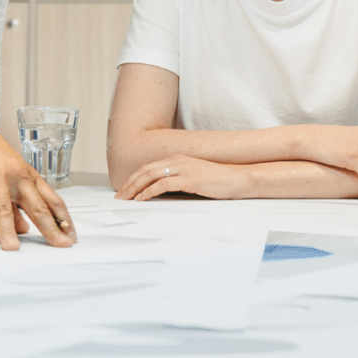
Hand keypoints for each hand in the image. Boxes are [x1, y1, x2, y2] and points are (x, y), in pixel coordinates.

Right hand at [0, 118, 75, 249]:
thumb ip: (20, 205)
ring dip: (8, 230)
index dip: (65, 220)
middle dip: (50, 228)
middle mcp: (18, 178)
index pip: (54, 201)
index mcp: (31, 178)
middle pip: (37, 206)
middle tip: (59, 244)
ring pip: (4, 208)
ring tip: (12, 248)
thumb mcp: (13, 178)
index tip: (72, 237)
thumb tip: (26, 229)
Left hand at [115, 155, 257, 201]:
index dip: (134, 178)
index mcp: (178, 158)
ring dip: (135, 188)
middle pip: (145, 171)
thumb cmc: (219, 180)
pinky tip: (142, 199)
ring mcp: (183, 168)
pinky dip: (148, 192)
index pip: (148, 167)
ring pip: (150, 176)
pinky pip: (162, 185)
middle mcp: (177, 160)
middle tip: (119, 197)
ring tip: (125, 199)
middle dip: (129, 184)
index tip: (125, 190)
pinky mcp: (188, 179)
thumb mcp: (195, 177)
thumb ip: (179, 180)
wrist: (238, 178)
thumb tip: (163, 191)